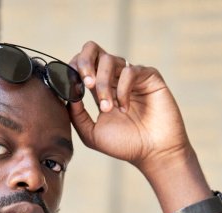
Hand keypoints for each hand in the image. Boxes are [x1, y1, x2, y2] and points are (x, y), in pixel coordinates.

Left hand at [68, 41, 191, 174]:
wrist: (153, 153)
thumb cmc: (125, 145)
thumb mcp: (92, 134)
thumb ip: (77, 116)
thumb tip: (68, 94)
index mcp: (100, 89)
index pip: (82, 66)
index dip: (72, 70)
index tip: (70, 87)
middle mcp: (115, 79)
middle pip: (93, 50)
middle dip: (84, 63)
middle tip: (86, 84)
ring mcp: (132, 76)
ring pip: (109, 60)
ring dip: (103, 84)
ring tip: (107, 108)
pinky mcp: (149, 76)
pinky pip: (129, 71)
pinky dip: (122, 89)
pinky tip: (124, 108)